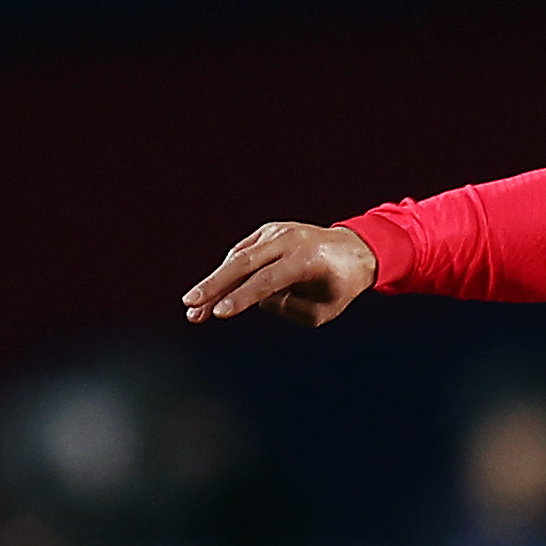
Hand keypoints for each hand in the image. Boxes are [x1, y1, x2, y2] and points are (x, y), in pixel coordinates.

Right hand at [181, 221, 377, 327]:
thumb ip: (286, 308)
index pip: (268, 281)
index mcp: (308, 260)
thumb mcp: (321, 311)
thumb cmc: (340, 286)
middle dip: (215, 286)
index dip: (242, 298)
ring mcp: (276, 232)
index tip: (219, 313)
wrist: (355, 250)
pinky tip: (213, 295)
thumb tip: (253, 298)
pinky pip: (243, 254)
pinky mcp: (267, 232)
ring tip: (193, 309)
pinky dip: (227, 273)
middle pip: (244, 264)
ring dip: (214, 284)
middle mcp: (289, 240)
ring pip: (237, 258)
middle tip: (190, 305)